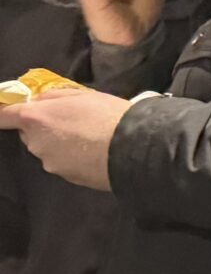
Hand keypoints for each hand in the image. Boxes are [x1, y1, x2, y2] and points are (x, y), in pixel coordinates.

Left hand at [0, 88, 134, 190]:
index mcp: (35, 118)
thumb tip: (38, 102)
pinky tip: (95, 154)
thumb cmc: (108, 114)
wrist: (135, 147)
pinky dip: (74, 159)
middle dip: (44, 129)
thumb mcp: (82, 95)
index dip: (4, 113)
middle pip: (29, 135)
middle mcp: (35, 143)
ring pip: (48, 150)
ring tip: (89, 141)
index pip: (2, 116)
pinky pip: (64, 164)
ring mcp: (50, 163)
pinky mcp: (66, 178)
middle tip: (71, 123)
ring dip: (60, 145)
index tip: (9, 113)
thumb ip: (53, 97)